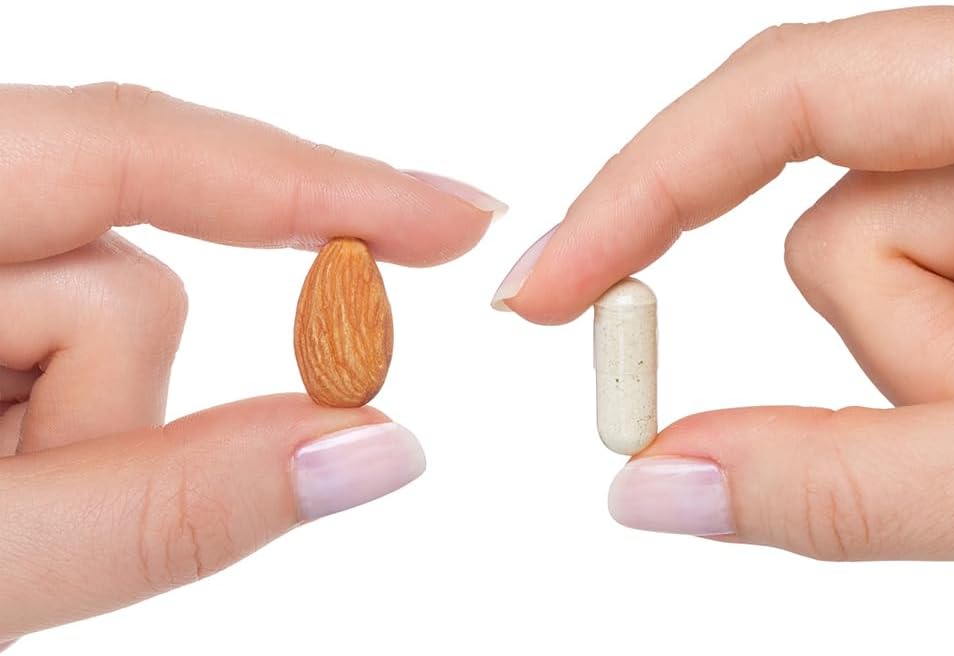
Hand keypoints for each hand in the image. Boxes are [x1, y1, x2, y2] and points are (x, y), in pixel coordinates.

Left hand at [0, 83, 503, 641]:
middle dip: (125, 403)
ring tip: (4, 508)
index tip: (455, 220)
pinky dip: (86, 406)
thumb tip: (377, 447)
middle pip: (132, 274)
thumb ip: (165, 510)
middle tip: (43, 518)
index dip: (318, 182)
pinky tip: (10, 460)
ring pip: (119, 309)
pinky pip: (94, 323)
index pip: (137, 149)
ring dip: (93, 421)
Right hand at [492, 4, 953, 559]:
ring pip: (863, 261)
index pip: (785, 90)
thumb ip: (842, 487)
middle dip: (882, 341)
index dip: (641, 188)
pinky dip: (936, 358)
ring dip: (920, 360)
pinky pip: (905, 282)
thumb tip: (652, 489)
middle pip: (829, 219)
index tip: (542, 290)